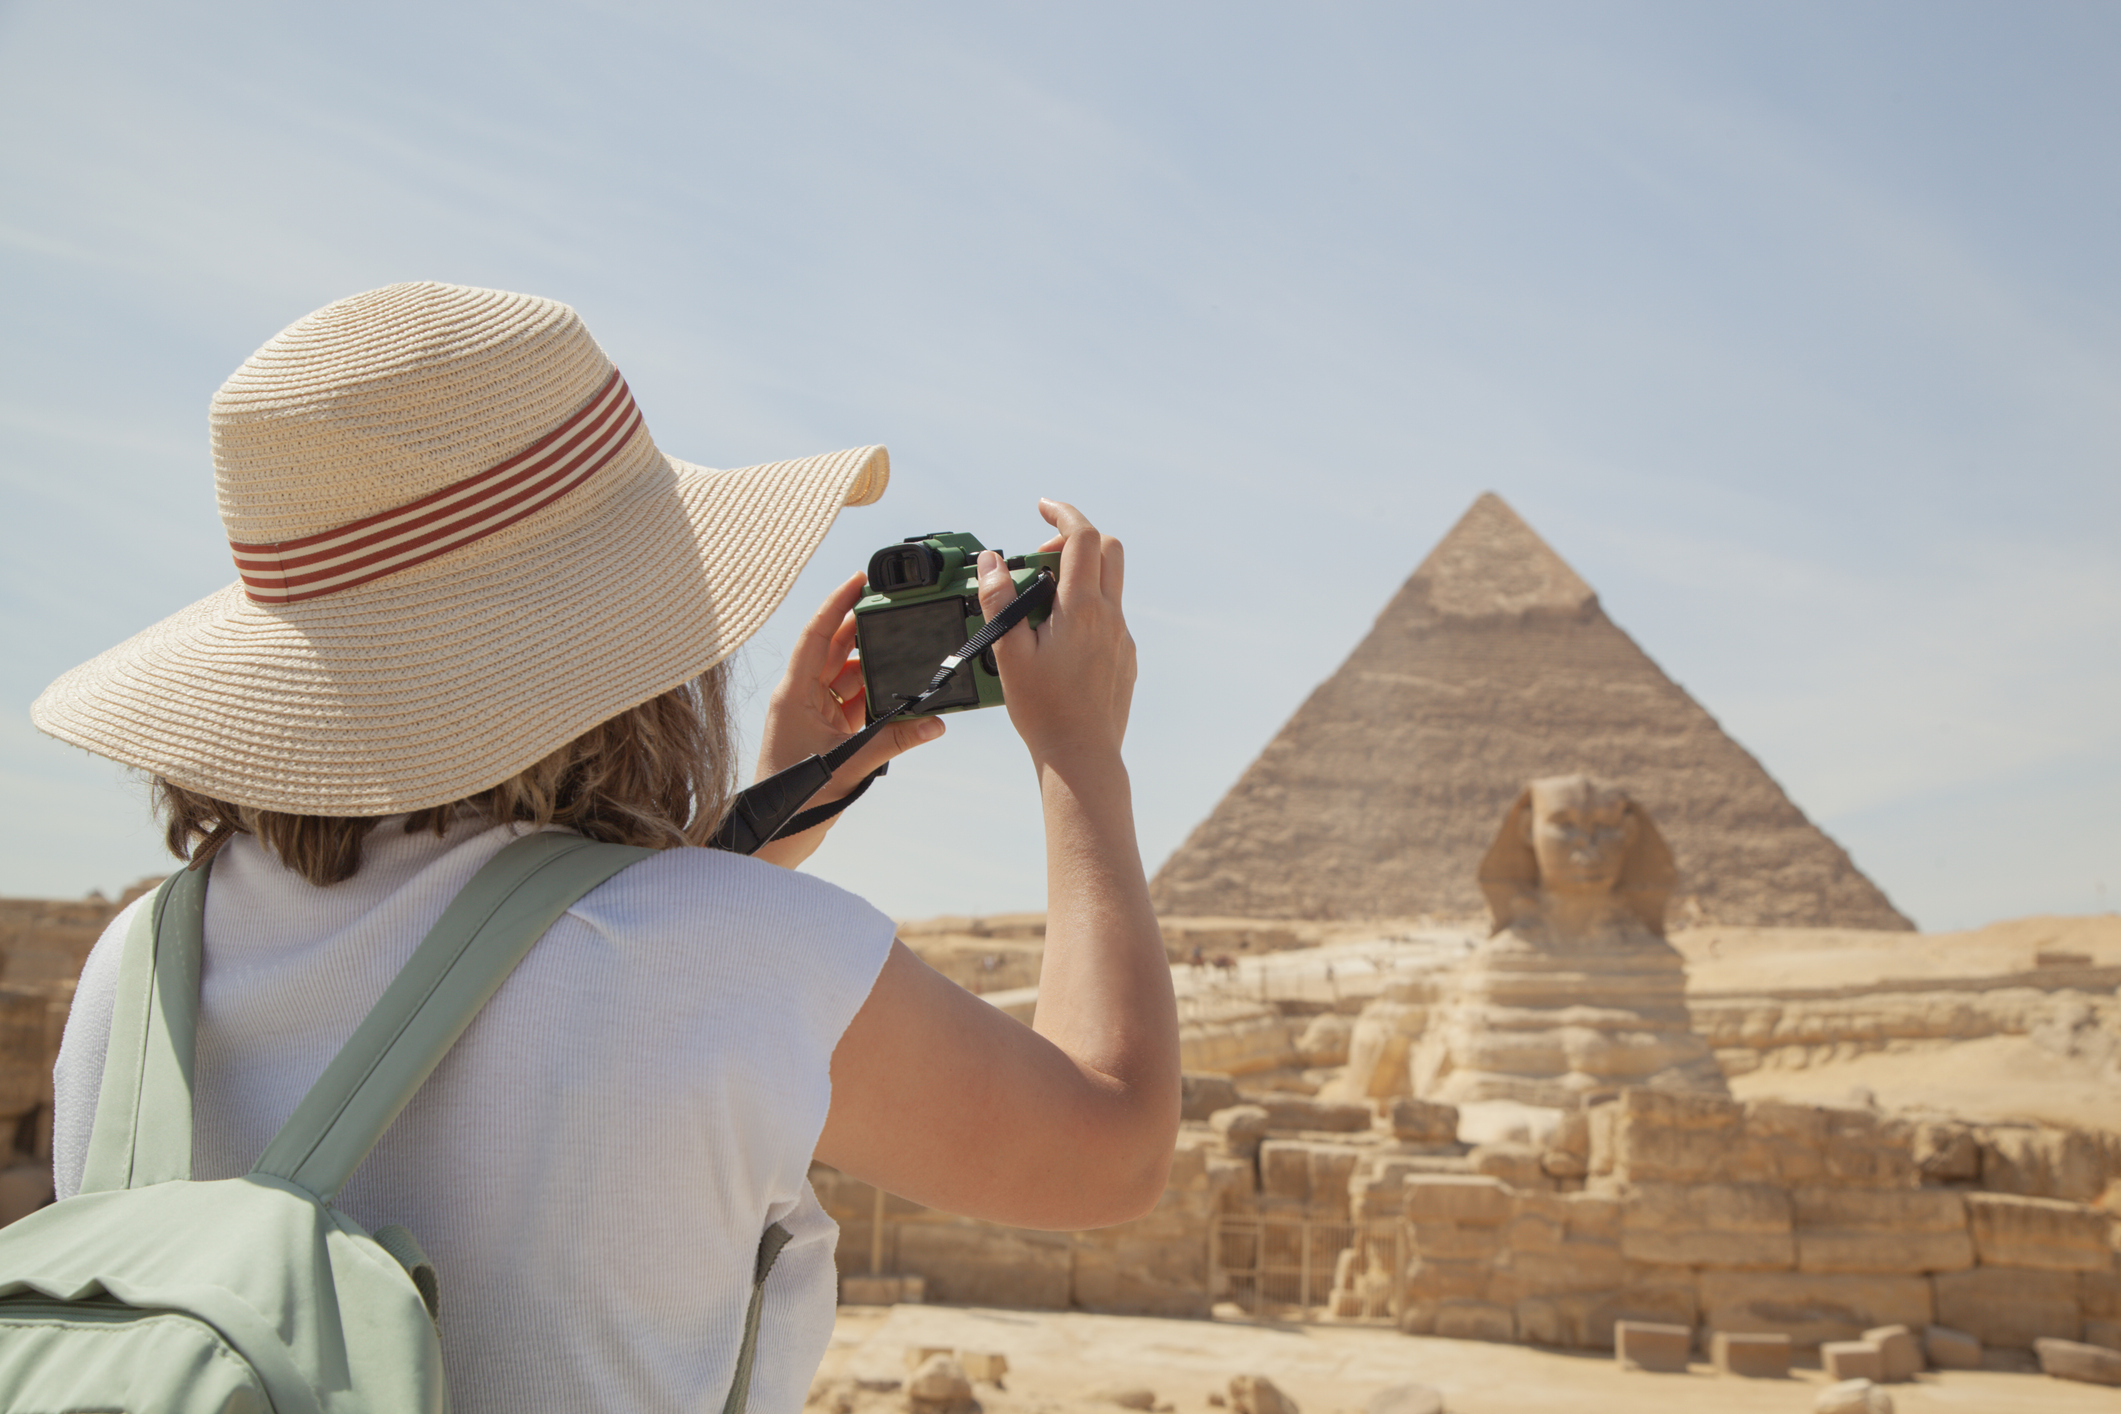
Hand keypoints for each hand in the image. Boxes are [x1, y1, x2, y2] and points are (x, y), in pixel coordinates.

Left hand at [750, 571, 944, 868]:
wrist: (774, 834)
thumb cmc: (794, 799)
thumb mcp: (848, 765)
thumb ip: (893, 741)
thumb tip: (934, 723)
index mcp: (794, 693)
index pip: (816, 634)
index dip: (837, 604)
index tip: (859, 580)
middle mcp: (800, 696)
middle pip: (834, 649)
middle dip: (862, 629)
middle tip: (894, 609)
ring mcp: (812, 713)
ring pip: (846, 675)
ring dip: (873, 664)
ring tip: (903, 650)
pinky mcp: (824, 730)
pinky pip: (853, 701)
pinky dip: (874, 694)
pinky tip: (897, 690)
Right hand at [976, 499, 1135, 766]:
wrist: (1082, 758)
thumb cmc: (1043, 710)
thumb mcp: (1008, 652)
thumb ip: (999, 600)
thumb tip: (991, 560)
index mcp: (1082, 608)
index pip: (1081, 537)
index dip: (1062, 513)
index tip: (1042, 507)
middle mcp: (1110, 617)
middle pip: (1109, 549)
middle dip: (1076, 538)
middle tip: (1041, 557)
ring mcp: (1122, 638)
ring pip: (1110, 585)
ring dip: (1081, 576)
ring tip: (1041, 606)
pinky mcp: (1126, 659)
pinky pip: (1111, 618)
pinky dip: (1087, 609)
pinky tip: (1059, 643)